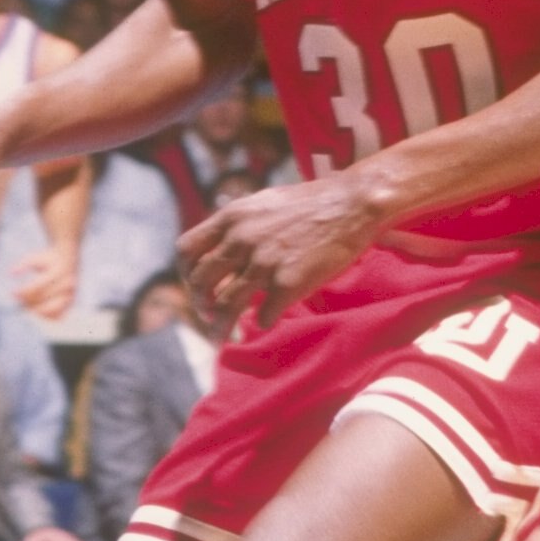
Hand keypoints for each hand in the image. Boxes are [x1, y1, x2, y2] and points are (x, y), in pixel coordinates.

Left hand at [9, 246, 78, 322]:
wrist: (68, 260)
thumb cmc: (48, 260)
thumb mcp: (36, 258)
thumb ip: (23, 264)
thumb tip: (11, 273)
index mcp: (58, 271)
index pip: (38, 286)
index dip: (23, 291)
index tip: (12, 293)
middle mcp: (67, 284)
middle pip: (43, 298)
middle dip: (27, 300)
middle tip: (17, 299)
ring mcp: (70, 294)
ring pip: (51, 309)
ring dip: (36, 310)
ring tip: (27, 305)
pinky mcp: (70, 303)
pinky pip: (57, 316)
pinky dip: (46, 316)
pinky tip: (37, 310)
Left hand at [180, 173, 385, 331]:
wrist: (353, 204)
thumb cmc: (312, 203)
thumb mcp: (264, 203)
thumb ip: (238, 225)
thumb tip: (218, 250)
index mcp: (232, 217)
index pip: (186, 250)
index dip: (187, 274)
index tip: (198, 287)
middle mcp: (242, 239)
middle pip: (201, 283)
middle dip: (200, 305)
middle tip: (208, 316)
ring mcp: (264, 262)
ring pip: (226, 307)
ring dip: (219, 328)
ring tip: (221, 338)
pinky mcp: (287, 283)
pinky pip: (262, 316)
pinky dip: (262, 321)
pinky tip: (268, 319)